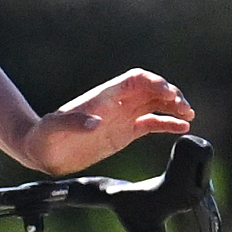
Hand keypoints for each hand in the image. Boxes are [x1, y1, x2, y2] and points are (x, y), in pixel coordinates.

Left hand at [13, 69, 198, 175]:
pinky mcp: (125, 133)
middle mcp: (117, 103)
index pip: (135, 80)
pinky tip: (182, 128)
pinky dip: (168, 124)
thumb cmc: (44, 136)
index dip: (154, 83)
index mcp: (104, 97)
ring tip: (189, 116)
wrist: (42, 152)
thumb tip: (97, 122)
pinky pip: (152, 123)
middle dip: (170, 95)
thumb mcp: (54, 127)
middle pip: (151, 90)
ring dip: (174, 107)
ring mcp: (122, 117)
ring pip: (155, 104)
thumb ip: (75, 122)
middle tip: (184, 108)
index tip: (167, 94)